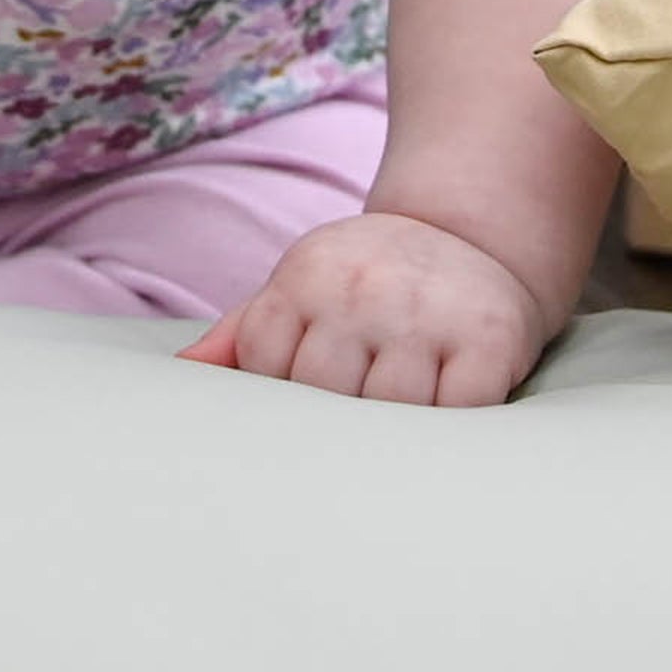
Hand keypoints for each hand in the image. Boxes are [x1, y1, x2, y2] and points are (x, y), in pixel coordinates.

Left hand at [177, 209, 546, 405]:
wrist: (469, 235)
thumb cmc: (367, 282)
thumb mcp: (302, 287)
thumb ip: (242, 333)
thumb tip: (183, 370)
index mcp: (307, 277)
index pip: (264, 366)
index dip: (280, 397)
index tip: (304, 400)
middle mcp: (363, 289)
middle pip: (322, 395)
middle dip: (331, 423)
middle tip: (345, 436)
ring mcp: (426, 314)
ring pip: (389, 412)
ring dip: (390, 434)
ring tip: (393, 432)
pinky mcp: (488, 339)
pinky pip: (458, 411)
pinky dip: (448, 429)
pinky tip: (442, 418)